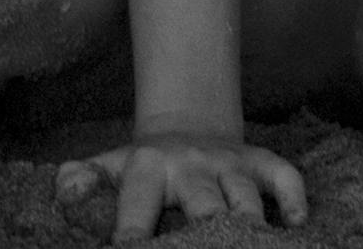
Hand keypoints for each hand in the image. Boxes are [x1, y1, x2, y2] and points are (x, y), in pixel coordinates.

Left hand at [57, 134, 306, 241]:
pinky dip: (293, 198)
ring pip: (243, 196)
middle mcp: (190, 164)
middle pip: (203, 202)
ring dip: (249, 222)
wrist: (187, 125)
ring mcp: (227, 163)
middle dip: (205, 229)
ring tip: (250, 244)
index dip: (132, 233)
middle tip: (204, 247)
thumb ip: (84, 179)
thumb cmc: (144, 167)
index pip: (137, 204)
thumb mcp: (110, 168)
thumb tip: (66, 189)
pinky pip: (283, 175)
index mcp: (148, 168)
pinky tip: (296, 225)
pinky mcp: (257, 161)